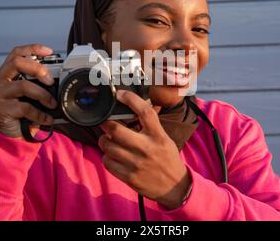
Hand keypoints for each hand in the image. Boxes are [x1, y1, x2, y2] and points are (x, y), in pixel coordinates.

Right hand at [0, 44, 57, 137]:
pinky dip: (39, 113)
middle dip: (38, 69)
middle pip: (17, 63)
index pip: (16, 53)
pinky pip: (24, 107)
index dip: (32, 49)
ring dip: (42, 95)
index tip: (49, 51)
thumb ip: (37, 83)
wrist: (12, 135)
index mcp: (5, 73)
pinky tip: (46, 118)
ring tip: (52, 103)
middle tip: (51, 81)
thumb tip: (59, 78)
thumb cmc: (22, 112)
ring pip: (23, 86)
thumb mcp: (30, 95)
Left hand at [99, 90, 191, 209]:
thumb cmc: (167, 158)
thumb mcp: (163, 138)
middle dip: (106, 123)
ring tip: (108, 140)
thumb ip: (149, 125)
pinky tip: (113, 156)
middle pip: (117, 130)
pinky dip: (107, 157)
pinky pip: (108, 162)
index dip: (130, 99)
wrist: (175, 186)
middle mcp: (147, 148)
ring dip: (105, 141)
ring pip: (108, 146)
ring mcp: (137, 163)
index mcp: (158, 136)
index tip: (119, 94)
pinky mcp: (129, 177)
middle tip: (105, 122)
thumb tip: (130, 108)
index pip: (145, 112)